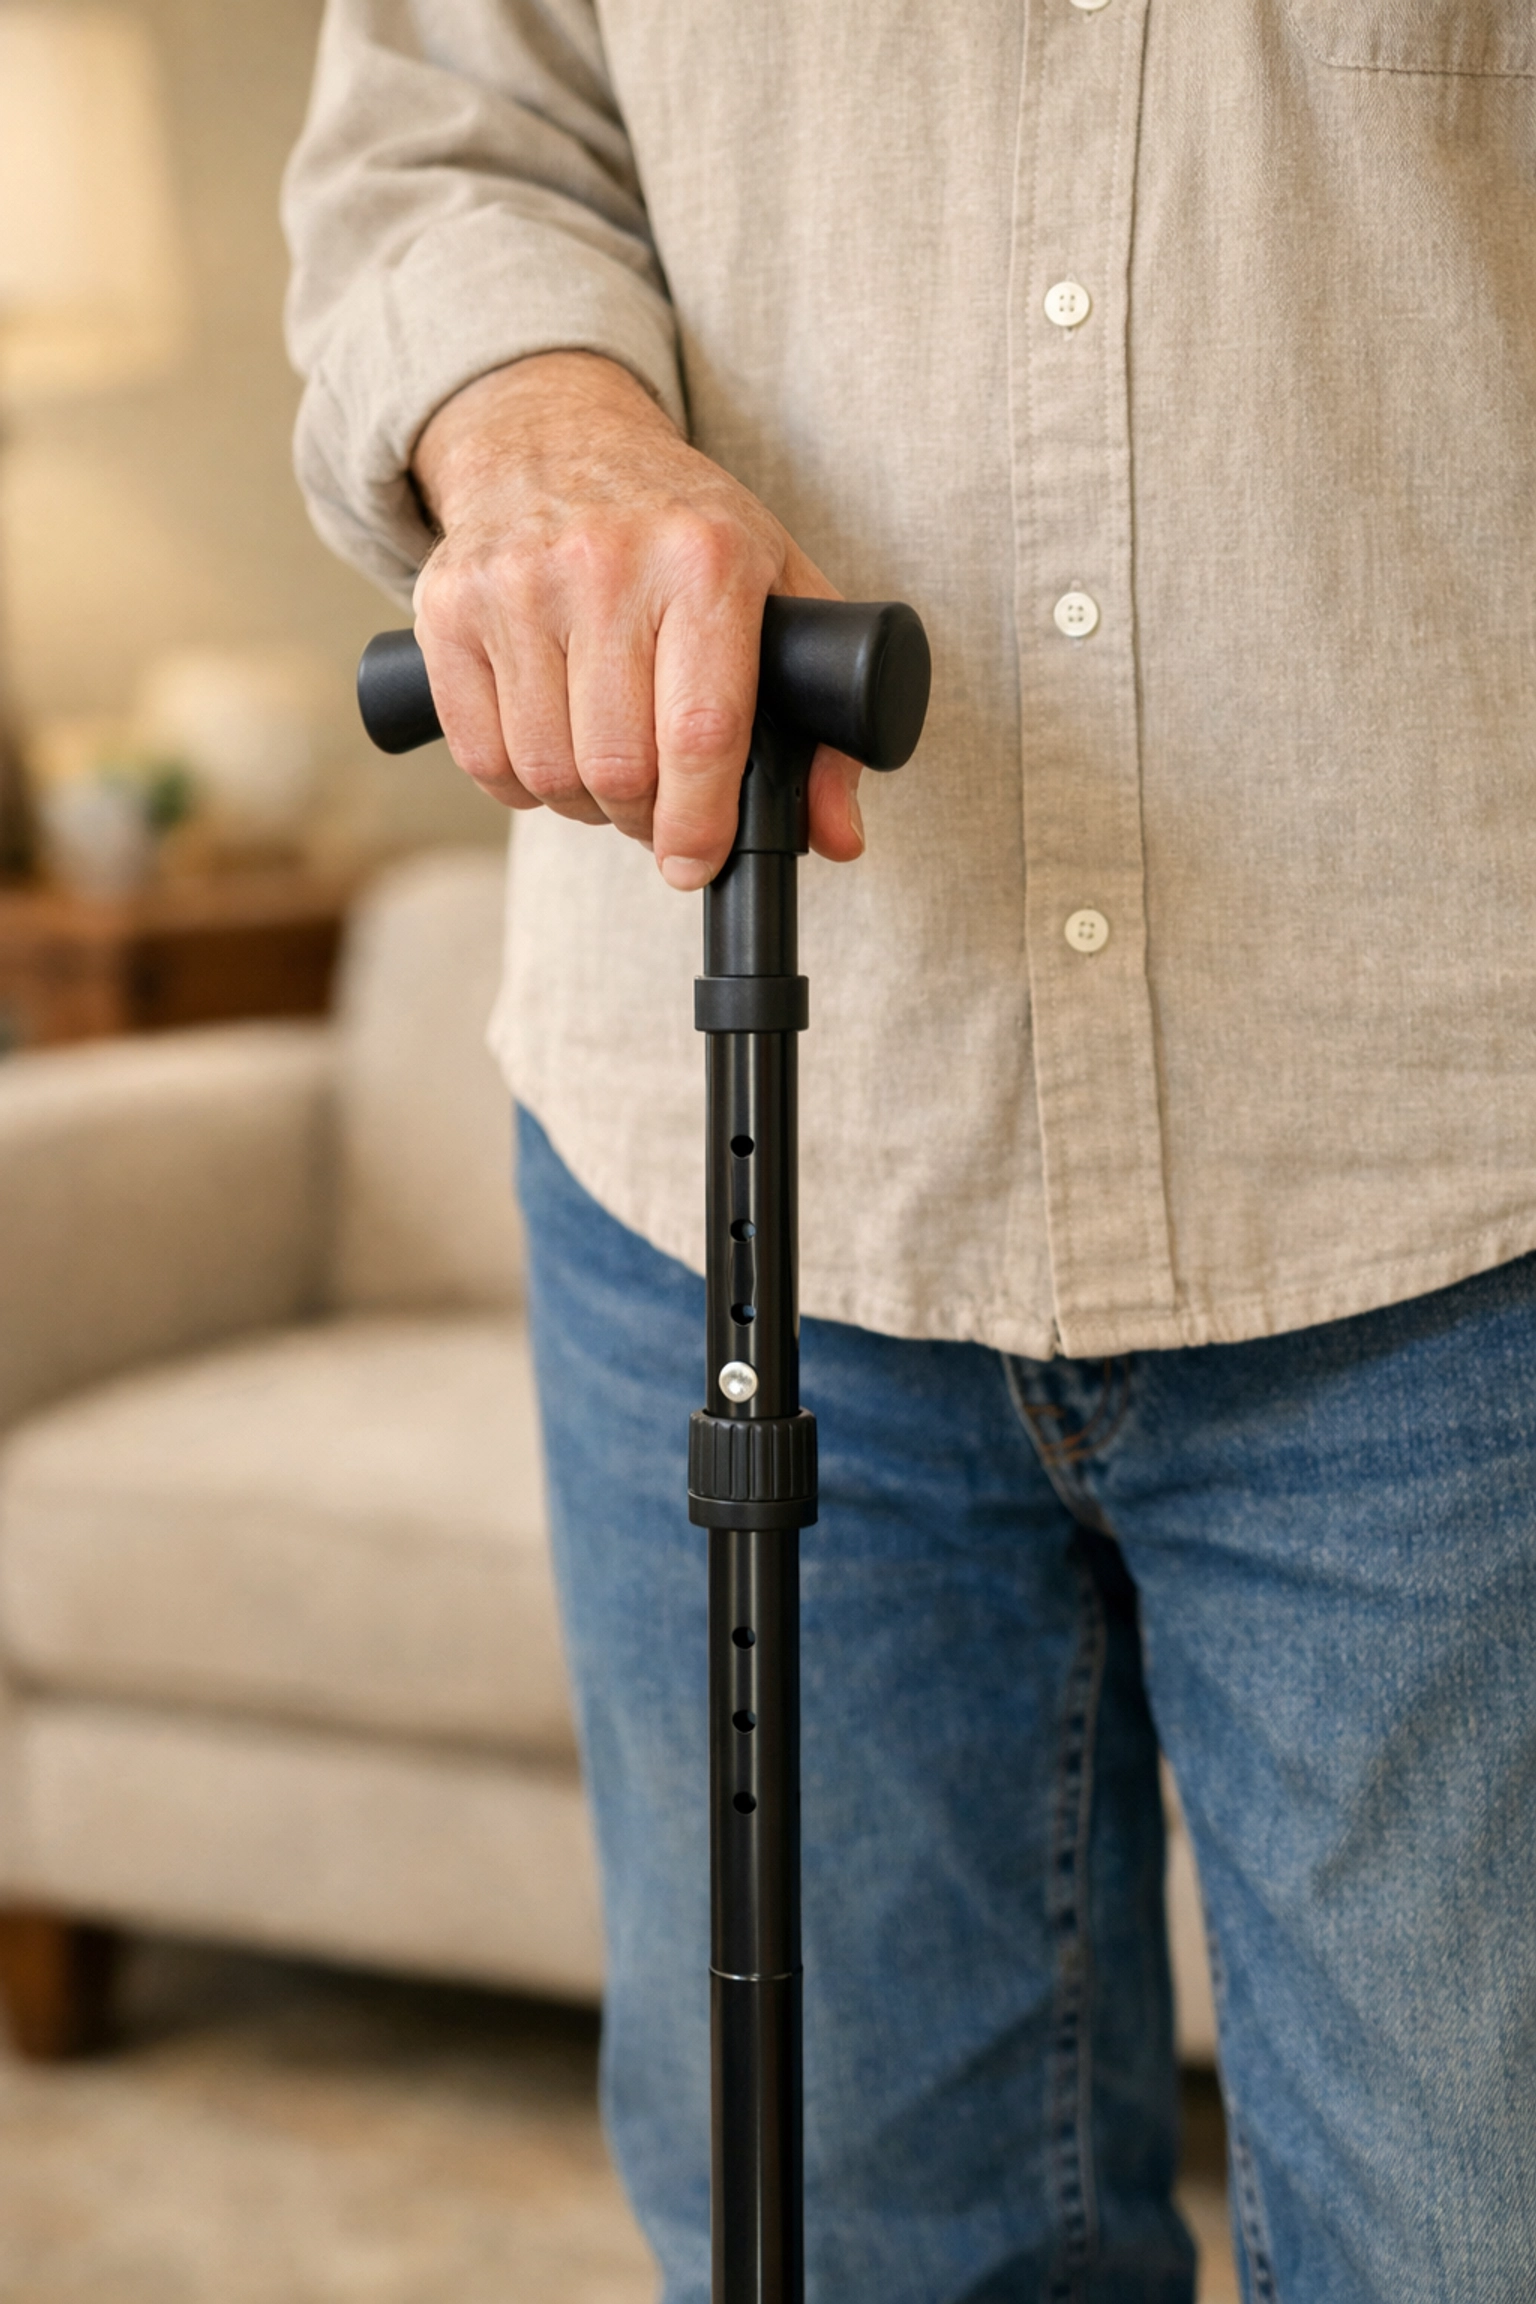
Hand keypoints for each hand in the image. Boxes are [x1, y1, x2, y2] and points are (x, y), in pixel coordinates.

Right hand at [410, 351, 863, 889]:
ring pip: (546, 771)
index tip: (695, 862)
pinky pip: (480, 755)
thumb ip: (826, 723)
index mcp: (706, 559)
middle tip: (657, 809)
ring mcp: (516, 582)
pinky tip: (549, 751)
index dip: (700, 821)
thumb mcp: (779, 591)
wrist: (556, 438)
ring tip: (607, 774)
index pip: (702, 731)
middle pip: (618, 766)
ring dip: (582, 805)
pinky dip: (519, 785)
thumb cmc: (682, 529)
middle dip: (643, 818)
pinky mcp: (446, 607)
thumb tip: (837, 838)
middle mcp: (606, 562)